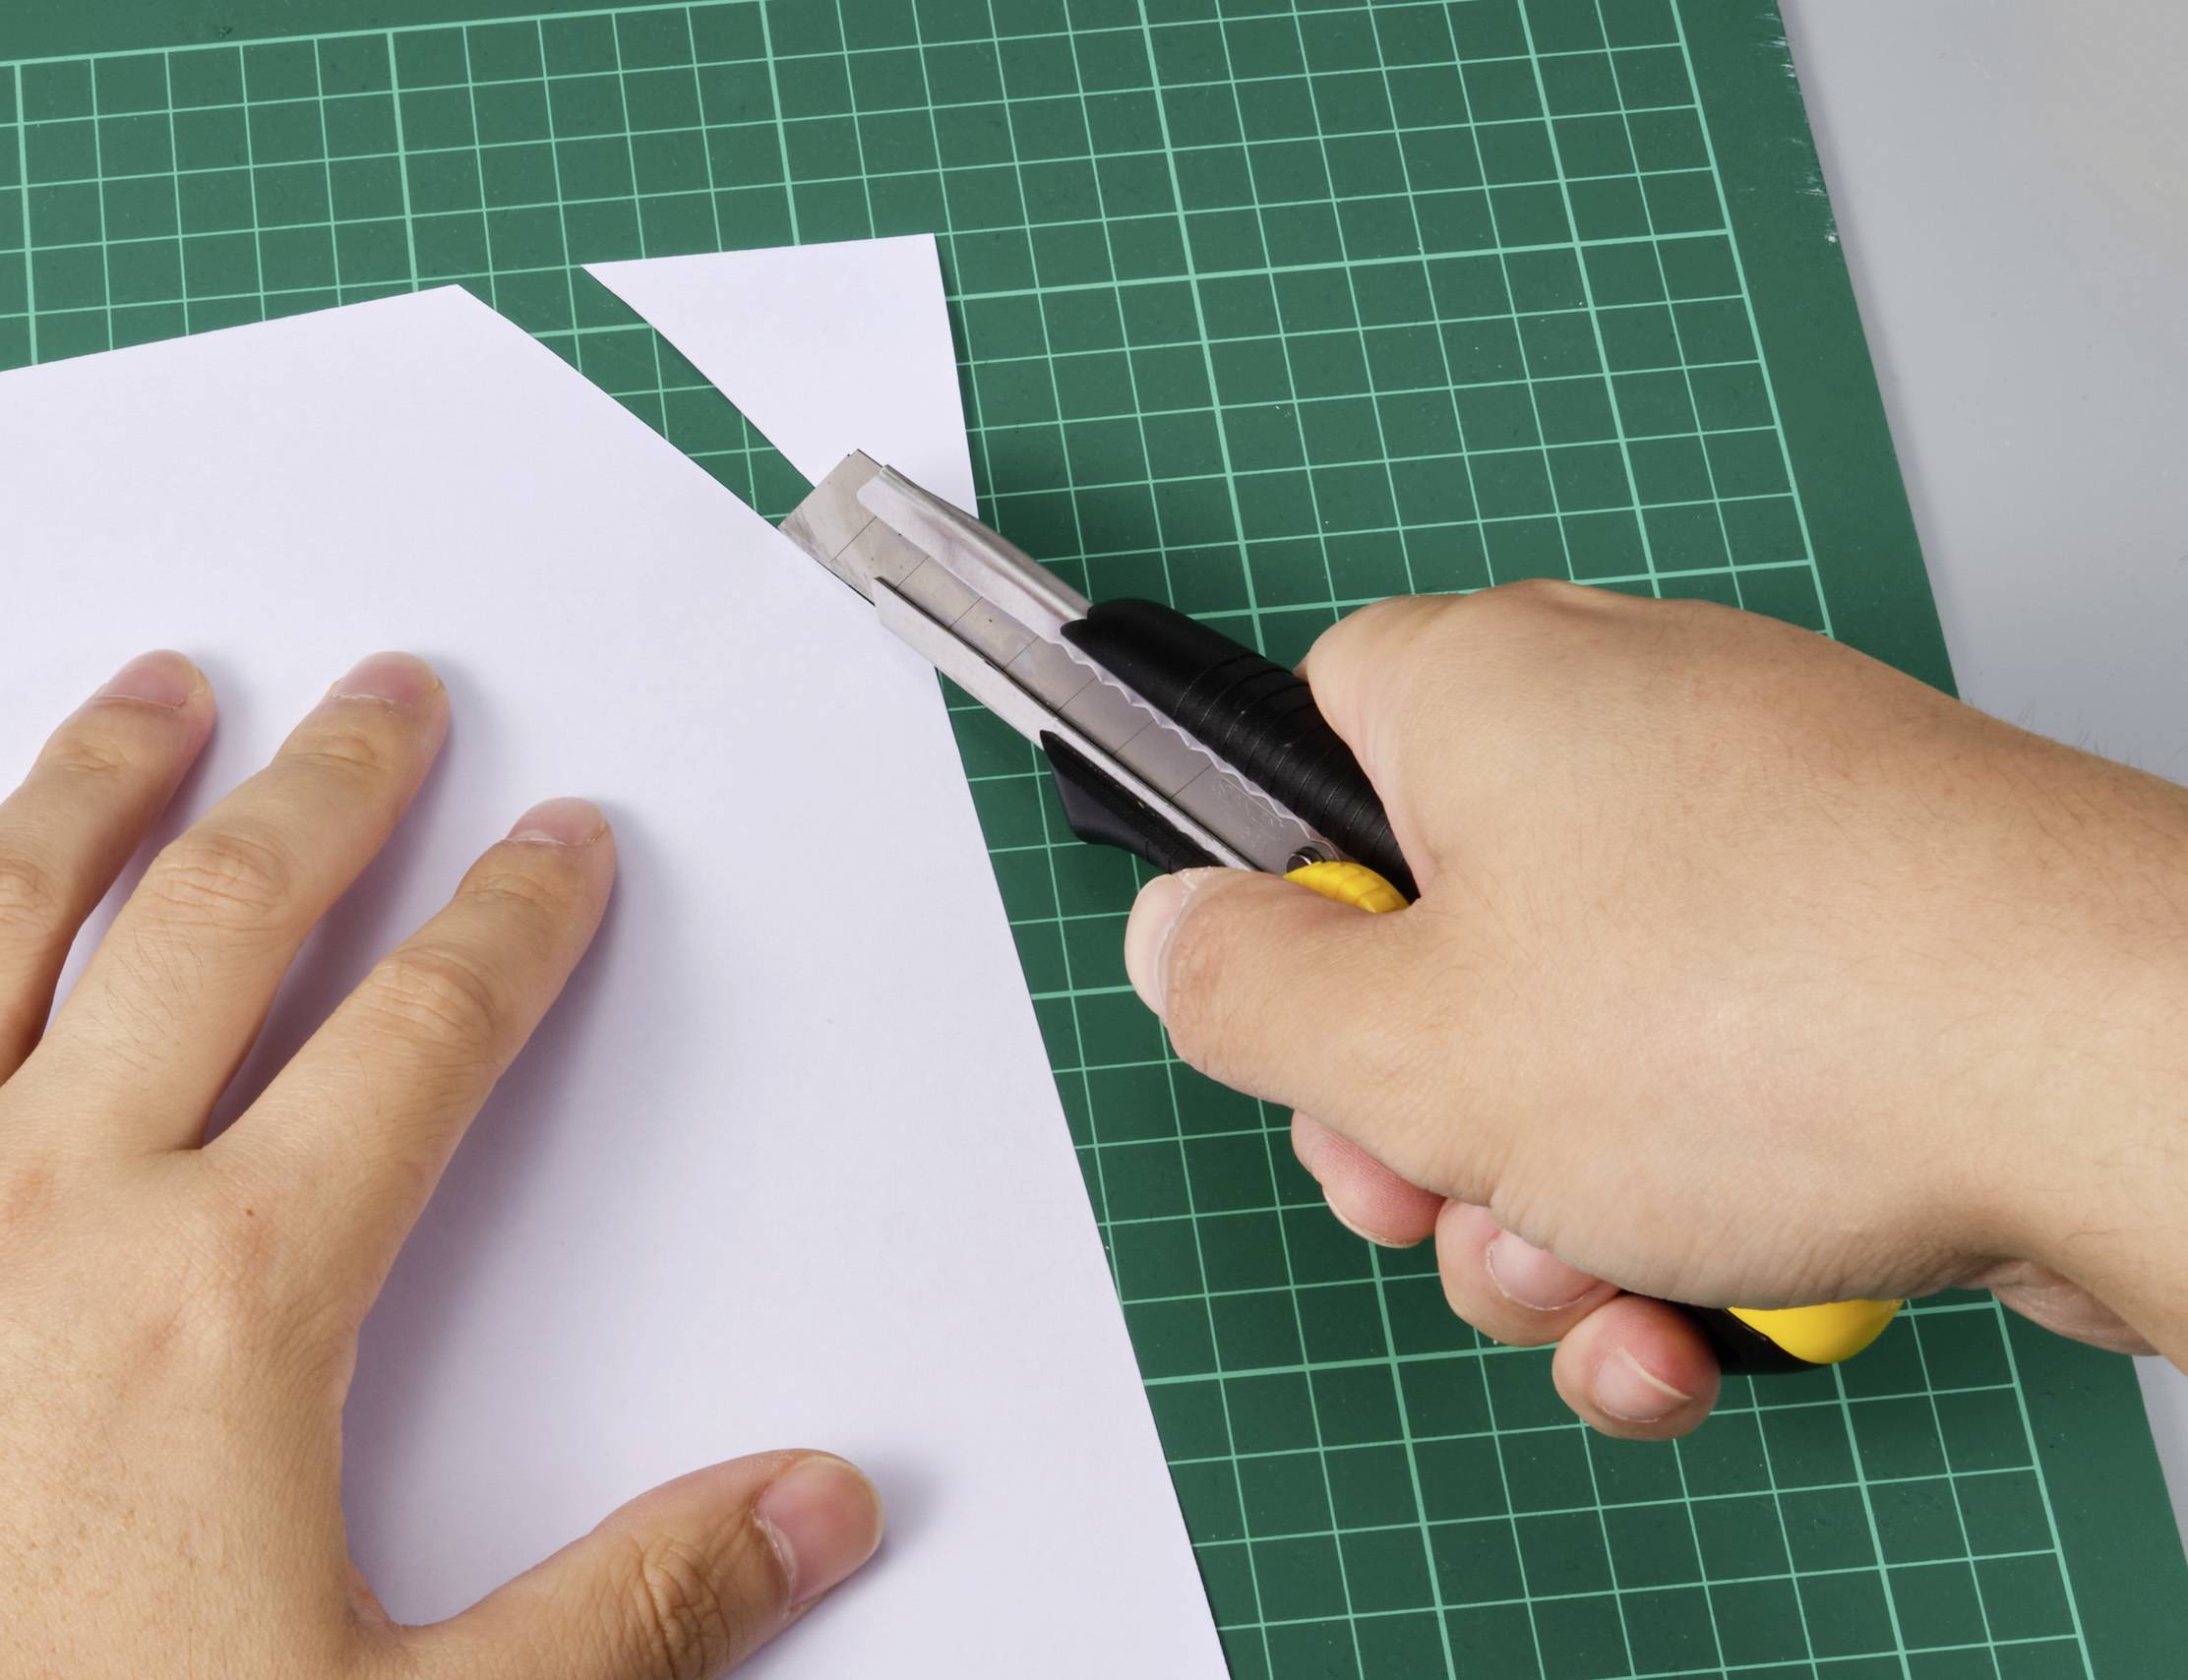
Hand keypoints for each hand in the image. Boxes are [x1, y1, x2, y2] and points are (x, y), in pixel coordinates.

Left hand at [0, 651, 880, 1677]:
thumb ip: (630, 1609)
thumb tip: (813, 1509)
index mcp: (233, 1297)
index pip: (425, 1040)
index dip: (514, 924)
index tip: (556, 848)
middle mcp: (46, 1207)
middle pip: (228, 924)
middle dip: (330, 791)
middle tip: (387, 699)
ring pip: (0, 929)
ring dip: (96, 790)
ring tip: (161, 692)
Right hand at [1122, 583, 2187, 1435]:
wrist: (2123, 1078)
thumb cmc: (1786, 1019)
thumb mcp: (1407, 1047)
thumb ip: (1243, 992)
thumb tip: (1177, 937)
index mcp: (1488, 692)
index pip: (1311, 736)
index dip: (1279, 891)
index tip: (1287, 1006)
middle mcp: (1629, 742)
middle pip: (1426, 940)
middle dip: (1413, 1122)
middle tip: (1435, 1186)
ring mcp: (1759, 857)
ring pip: (1562, 1055)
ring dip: (1537, 1213)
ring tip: (1600, 1272)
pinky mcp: (1860, 966)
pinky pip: (1700, 1096)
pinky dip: (1672, 1218)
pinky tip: (1686, 1316)